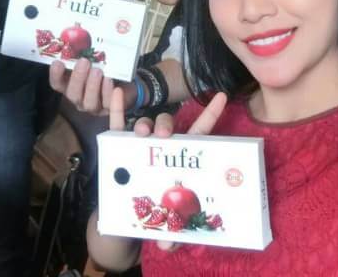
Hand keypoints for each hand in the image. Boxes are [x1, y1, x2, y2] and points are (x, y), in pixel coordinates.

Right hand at [49, 58, 120, 114]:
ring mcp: (93, 106)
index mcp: (70, 86)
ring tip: (98, 71)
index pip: (57, 84)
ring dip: (92, 86)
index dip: (55, 75)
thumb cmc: (103, 69)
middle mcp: (79, 98)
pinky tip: (109, 80)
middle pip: (72, 94)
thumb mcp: (92, 61)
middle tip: (84, 62)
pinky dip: (107, 92)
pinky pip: (106, 103)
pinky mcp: (108, 109)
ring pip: (88, 102)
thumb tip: (79, 34)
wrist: (124, 83)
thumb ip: (84, 54)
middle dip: (77, 78)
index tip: (58, 62)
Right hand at [109, 87, 226, 251]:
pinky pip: (117, 123)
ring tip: (141, 133)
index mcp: (178, 159)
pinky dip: (119, 107)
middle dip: (167, 125)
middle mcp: (160, 146)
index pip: (198, 133)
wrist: (122, 217)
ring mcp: (139, 142)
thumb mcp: (164, 224)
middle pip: (169, 127)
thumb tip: (167, 246)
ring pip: (145, 125)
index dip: (210, 114)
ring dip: (144, 124)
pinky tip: (117, 92)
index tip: (221, 95)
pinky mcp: (117, 143)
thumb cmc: (152, 213)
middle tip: (164, 136)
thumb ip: (169, 234)